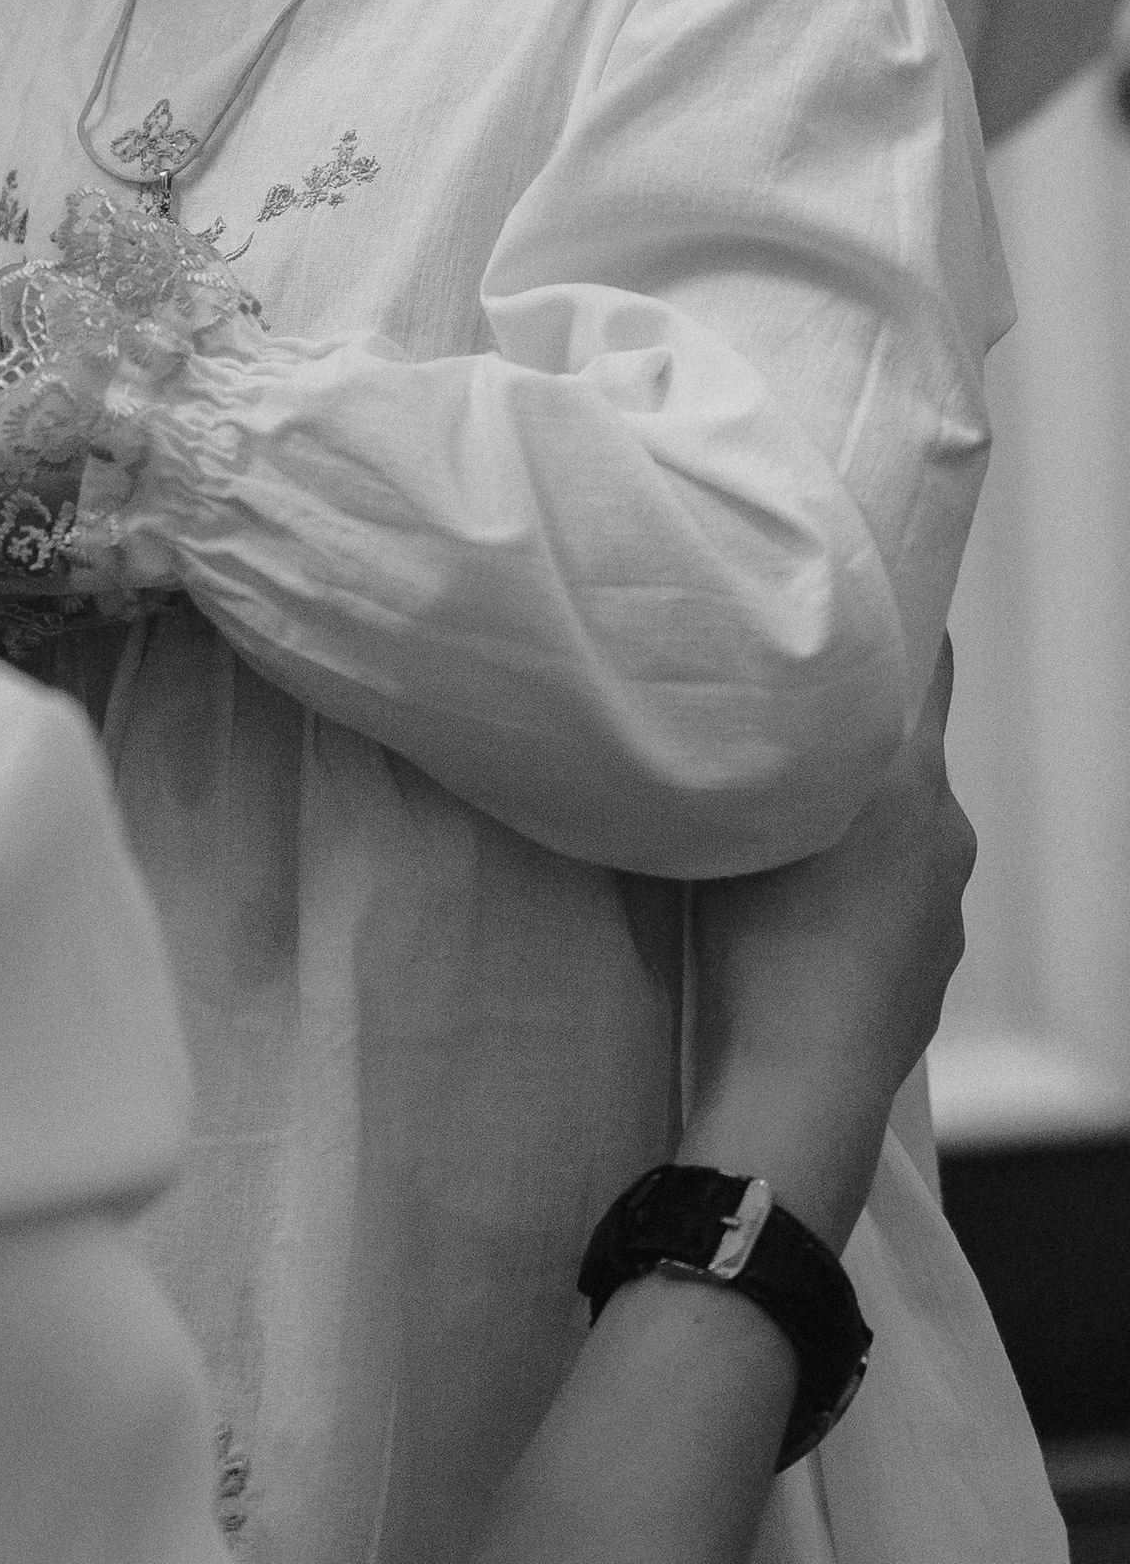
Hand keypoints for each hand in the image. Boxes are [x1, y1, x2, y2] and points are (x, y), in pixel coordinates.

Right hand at [683, 642, 972, 1246]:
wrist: (797, 1093)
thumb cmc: (756, 948)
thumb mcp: (740, 822)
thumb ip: (761, 751)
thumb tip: (744, 693)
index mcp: (911, 780)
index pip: (931, 665)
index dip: (899, 620)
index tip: (856, 594)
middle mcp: (947, 831)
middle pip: (907, 748)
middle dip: (853, 729)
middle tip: (777, 715)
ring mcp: (948, 906)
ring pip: (904, 826)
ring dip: (856, 815)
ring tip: (778, 826)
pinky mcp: (936, 966)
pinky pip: (901, 894)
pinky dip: (862, 887)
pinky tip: (801, 912)